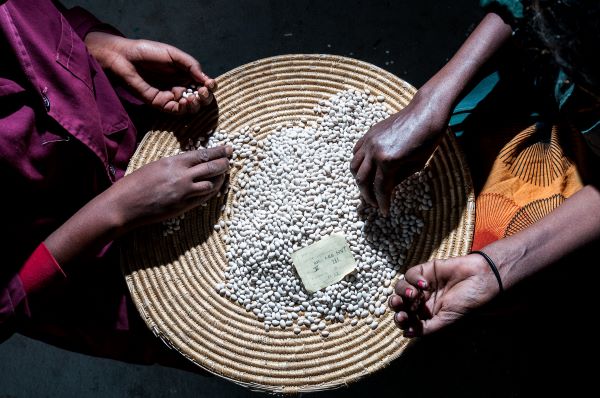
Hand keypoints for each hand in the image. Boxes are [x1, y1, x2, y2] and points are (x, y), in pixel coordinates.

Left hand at [85, 32, 216, 113]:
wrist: (125, 57)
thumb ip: (191, 65)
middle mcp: (181, 87)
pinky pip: (176, 112)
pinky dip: (183, 109)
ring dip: (195, 106)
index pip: (204, 86)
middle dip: (205, 98)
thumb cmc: (149, 52)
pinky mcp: (160, 104)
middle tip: (202, 93)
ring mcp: (171, 97)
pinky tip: (183, 101)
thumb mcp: (174, 54)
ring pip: (190, 109)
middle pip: (200, 100)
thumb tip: (207, 80)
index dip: (210, 88)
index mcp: (186, 75)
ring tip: (192, 98)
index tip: (210, 85)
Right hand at [106, 145, 231, 230]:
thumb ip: (176, 165)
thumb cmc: (136, 183)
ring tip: (223, 175)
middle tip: (229, 160)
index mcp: (174, 162)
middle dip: (224, 163)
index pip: (204, 154)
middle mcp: (182, 176)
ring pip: (212, 184)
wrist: (125, 205)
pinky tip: (214, 188)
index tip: (228, 149)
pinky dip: (211, 192)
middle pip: (212, 168)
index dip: (219, 152)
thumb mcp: (157, 166)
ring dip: (220, 179)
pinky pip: (204, 198)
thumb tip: (193, 163)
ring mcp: (184, 193)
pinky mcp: (183, 207)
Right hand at [350, 91, 448, 214]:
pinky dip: (358, 163)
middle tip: (375, 203)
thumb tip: (387, 189)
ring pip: (355, 167)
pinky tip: (366, 169)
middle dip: (367, 195)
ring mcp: (369, 141)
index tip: (384, 211)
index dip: (382, 202)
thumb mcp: (416, 164)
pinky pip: (357, 152)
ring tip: (368, 188)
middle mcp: (374, 152)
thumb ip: (399, 178)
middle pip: (363, 180)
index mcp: (388, 161)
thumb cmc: (428, 138)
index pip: (380, 188)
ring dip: (359, 180)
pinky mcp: (369, 134)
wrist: (426, 111)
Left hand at [389, 254, 499, 336]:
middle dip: (395, 304)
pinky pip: (410, 274)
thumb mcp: (447, 320)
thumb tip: (406, 334)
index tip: (402, 318)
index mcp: (425, 314)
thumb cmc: (467, 302)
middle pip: (399, 303)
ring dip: (403, 292)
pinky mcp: (424, 270)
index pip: (406, 318)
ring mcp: (421, 285)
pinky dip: (413, 279)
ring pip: (400, 288)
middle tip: (399, 304)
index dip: (400, 319)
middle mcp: (421, 300)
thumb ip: (427, 328)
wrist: (480, 279)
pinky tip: (425, 283)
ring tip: (414, 294)